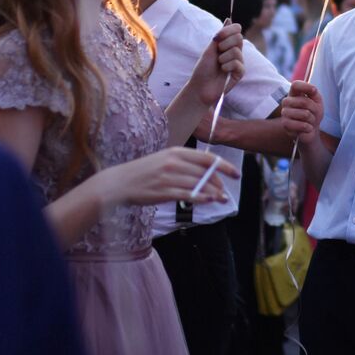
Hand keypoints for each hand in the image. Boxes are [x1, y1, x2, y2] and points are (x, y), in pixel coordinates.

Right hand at [109, 146, 239, 206]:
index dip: (224, 166)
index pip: (207, 158)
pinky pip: (187, 195)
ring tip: (221, 199)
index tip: (235, 174)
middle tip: (226, 192)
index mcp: (176, 152)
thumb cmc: (144, 172)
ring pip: (199, 185)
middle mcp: (174, 162)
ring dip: (213, 193)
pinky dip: (200, 198)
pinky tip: (208, 201)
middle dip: (219, 183)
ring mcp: (168, 177)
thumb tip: (206, 173)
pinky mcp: (163, 191)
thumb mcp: (164, 160)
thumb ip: (184, 164)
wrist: (119, 182)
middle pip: (205, 173)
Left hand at [186, 22, 243, 106]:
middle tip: (217, 53)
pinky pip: (238, 63)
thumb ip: (220, 35)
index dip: (228, 30)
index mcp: (228, 44)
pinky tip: (223, 71)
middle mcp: (235, 51)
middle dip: (225, 44)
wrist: (200, 87)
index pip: (237, 29)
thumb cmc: (203, 69)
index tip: (216, 38)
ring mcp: (239, 62)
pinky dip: (227, 66)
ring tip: (219, 65)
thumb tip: (229, 19)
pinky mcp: (240, 73)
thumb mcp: (210, 49)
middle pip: (239, 37)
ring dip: (223, 58)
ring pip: (237, 51)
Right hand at [280, 80, 321, 143]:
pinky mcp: (285, 124)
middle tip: (314, 113)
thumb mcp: (317, 101)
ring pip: (304, 114)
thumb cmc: (313, 113)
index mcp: (294, 93)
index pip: (296, 85)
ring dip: (312, 119)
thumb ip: (314, 93)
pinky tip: (307, 128)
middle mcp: (287, 101)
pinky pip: (300, 125)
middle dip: (314, 109)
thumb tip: (313, 89)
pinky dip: (308, 127)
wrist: (310, 129)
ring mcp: (284, 113)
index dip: (305, 87)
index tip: (314, 91)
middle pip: (304, 101)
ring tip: (310, 121)